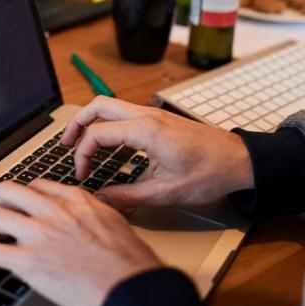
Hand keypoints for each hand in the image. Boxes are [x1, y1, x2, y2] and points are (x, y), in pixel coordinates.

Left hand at [0, 180, 161, 305]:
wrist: (133, 287)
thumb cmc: (131, 263)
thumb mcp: (113, 223)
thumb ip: (91, 216)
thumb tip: (82, 224)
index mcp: (76, 200)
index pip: (37, 185)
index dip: (23, 199)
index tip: (20, 211)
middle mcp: (55, 210)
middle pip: (7, 191)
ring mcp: (40, 234)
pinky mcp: (29, 261)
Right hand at [60, 96, 253, 209]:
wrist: (240, 161)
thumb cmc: (210, 173)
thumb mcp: (166, 193)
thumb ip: (128, 196)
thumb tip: (100, 199)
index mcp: (146, 130)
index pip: (97, 134)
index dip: (81, 155)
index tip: (82, 176)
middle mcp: (147, 115)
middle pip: (98, 106)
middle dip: (76, 124)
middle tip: (64, 146)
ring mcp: (154, 114)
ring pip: (111, 106)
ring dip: (92, 122)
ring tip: (80, 144)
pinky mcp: (160, 120)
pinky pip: (124, 114)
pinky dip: (108, 124)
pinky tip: (107, 144)